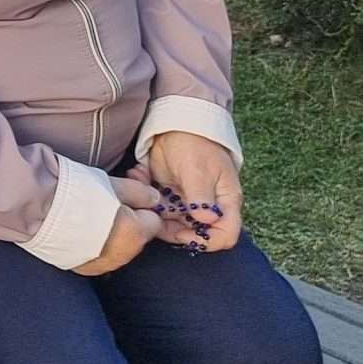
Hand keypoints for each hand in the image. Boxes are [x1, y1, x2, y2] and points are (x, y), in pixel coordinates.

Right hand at [76, 175, 166, 273]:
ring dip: (110, 235)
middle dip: (127, 222)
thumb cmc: (74, 191)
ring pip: (118, 249)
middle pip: (136, 237)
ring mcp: (102, 265)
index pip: (154, 221)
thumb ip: (138, 192)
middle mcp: (122, 255)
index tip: (124, 198)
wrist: (35, 207)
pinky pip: (98, 257)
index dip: (141, 207)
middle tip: (103, 204)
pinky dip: (93, 246)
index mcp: (135, 233)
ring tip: (88, 217)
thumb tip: (154, 199)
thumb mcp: (110, 183)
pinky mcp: (82, 268)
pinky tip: (79, 232)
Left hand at [139, 131, 244, 250]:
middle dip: (170, 228)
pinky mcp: (168, 194)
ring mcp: (186, 201)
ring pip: (170, 221)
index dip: (205, 241)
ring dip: (153, 210)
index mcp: (224, 202)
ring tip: (142, 188)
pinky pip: (156, 205)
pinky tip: (138, 174)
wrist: (178, 123)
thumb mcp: (198, 169)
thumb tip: (205, 221)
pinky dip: (144, 194)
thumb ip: (201, 196)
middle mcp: (207, 206)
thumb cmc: (196, 143)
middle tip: (151, 215)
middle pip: (193, 232)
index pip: (224, 235)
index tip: (182, 233)